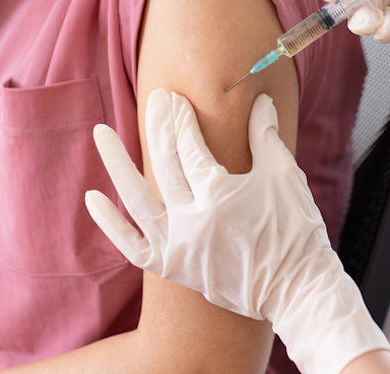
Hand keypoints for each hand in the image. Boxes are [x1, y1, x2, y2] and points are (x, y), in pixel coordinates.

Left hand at [85, 89, 389, 373]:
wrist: (297, 290)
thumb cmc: (296, 231)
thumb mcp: (284, 177)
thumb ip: (265, 136)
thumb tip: (259, 100)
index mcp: (220, 196)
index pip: (189, 147)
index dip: (182, 119)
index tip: (177, 98)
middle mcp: (192, 221)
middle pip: (163, 164)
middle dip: (159, 127)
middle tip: (155, 99)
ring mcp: (178, 246)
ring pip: (136, 199)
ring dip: (116, 163)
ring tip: (101, 133)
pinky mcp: (172, 268)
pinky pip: (131, 245)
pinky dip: (110, 223)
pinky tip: (93, 197)